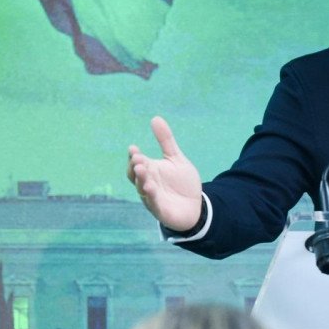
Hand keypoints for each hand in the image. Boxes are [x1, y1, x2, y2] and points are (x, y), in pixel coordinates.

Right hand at [127, 116, 202, 230]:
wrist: (195, 205)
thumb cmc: (182, 182)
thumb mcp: (176, 158)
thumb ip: (166, 140)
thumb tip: (155, 118)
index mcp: (150, 170)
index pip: (137, 162)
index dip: (134, 156)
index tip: (133, 148)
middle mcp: (147, 183)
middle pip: (136, 175)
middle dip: (135, 167)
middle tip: (137, 158)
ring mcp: (152, 197)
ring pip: (142, 188)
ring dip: (141, 180)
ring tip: (141, 171)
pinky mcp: (160, 210)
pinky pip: (153, 203)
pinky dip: (151, 196)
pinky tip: (150, 188)